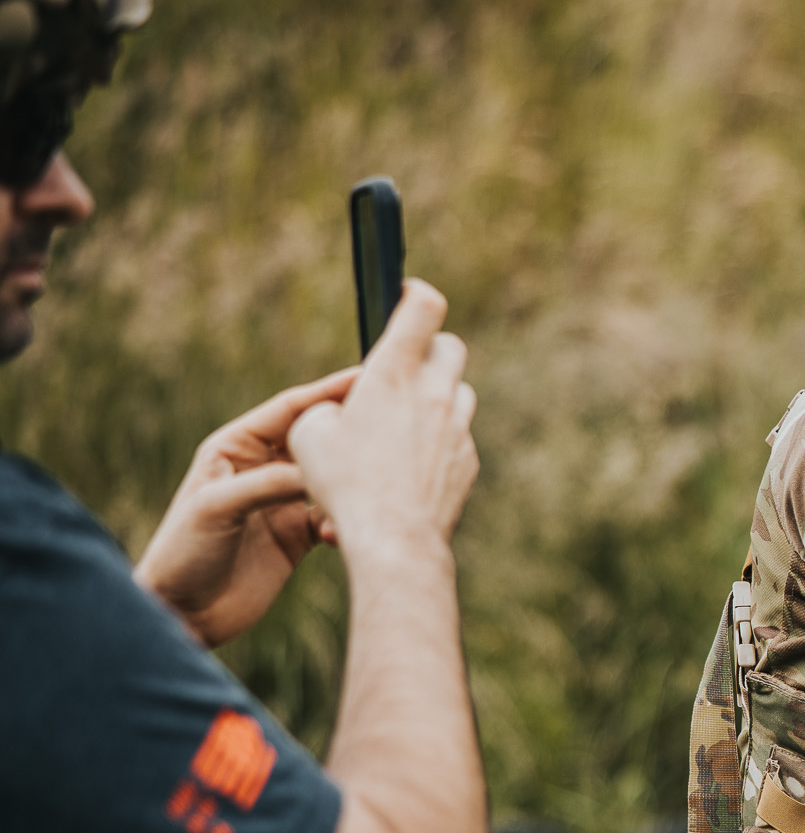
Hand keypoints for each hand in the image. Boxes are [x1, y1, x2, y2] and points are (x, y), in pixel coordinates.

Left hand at [135, 370, 357, 647]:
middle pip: (317, 440)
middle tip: (388, 425)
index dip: (327, 393)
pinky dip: (344, 520)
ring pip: (330, 479)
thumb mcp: (218, 507)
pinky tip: (345, 532)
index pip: (290, 410)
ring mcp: (281, 502)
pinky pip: (333, 517)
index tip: (366, 378)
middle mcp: (261, 469)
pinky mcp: (297, 536)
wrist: (182, 613)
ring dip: (351, 483)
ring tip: (373, 487)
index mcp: (235, 448)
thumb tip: (321, 471)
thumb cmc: (183, 552)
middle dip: (349, 433)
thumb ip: (268, 483)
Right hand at [287, 280, 478, 557]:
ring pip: (459, 395)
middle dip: (430, 349)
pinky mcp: (468, 462)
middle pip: (450, 348)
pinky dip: (439, 443)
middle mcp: (435, 394)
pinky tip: (410, 467)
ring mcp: (458, 429)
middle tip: (405, 366)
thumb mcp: (309, 435)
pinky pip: (457, 439)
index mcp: (394, 374)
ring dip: (437, 398)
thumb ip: (327, 407)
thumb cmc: (344, 485)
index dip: (416, 292)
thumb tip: (344, 409)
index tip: (406, 293)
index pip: (423, 308)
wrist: (394, 540)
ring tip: (404, 422)